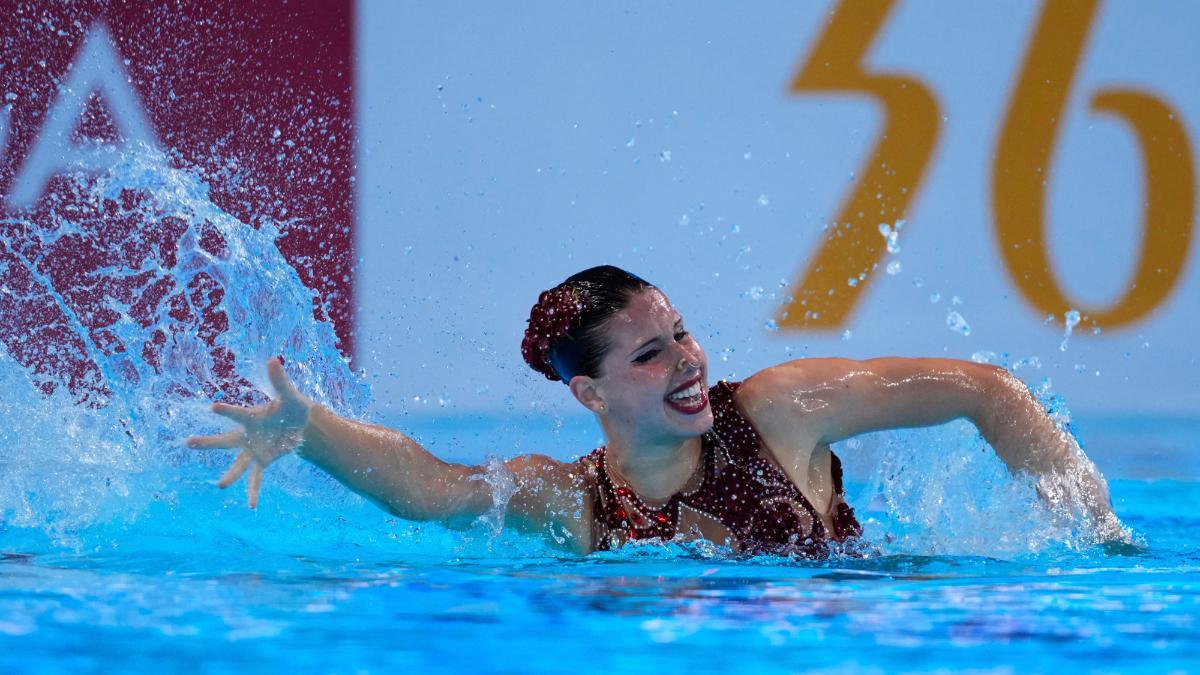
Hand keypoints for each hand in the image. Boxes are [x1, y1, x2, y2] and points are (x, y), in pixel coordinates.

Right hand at [186, 357, 313, 507]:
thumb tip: (274, 359)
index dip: (226, 411)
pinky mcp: (263, 461)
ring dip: (230, 475)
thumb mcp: (289, 395)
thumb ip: (279, 380)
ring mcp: (253, 450)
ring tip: (220, 486)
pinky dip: (253, 491)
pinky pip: (256, 478)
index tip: (212, 408)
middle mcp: (246, 435)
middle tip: (188, 442)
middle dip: (207, 443)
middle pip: (224, 441)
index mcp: (251, 417)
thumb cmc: (292, 406)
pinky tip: (251, 505)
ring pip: (237, 464)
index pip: (236, 413)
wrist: (301, 425)